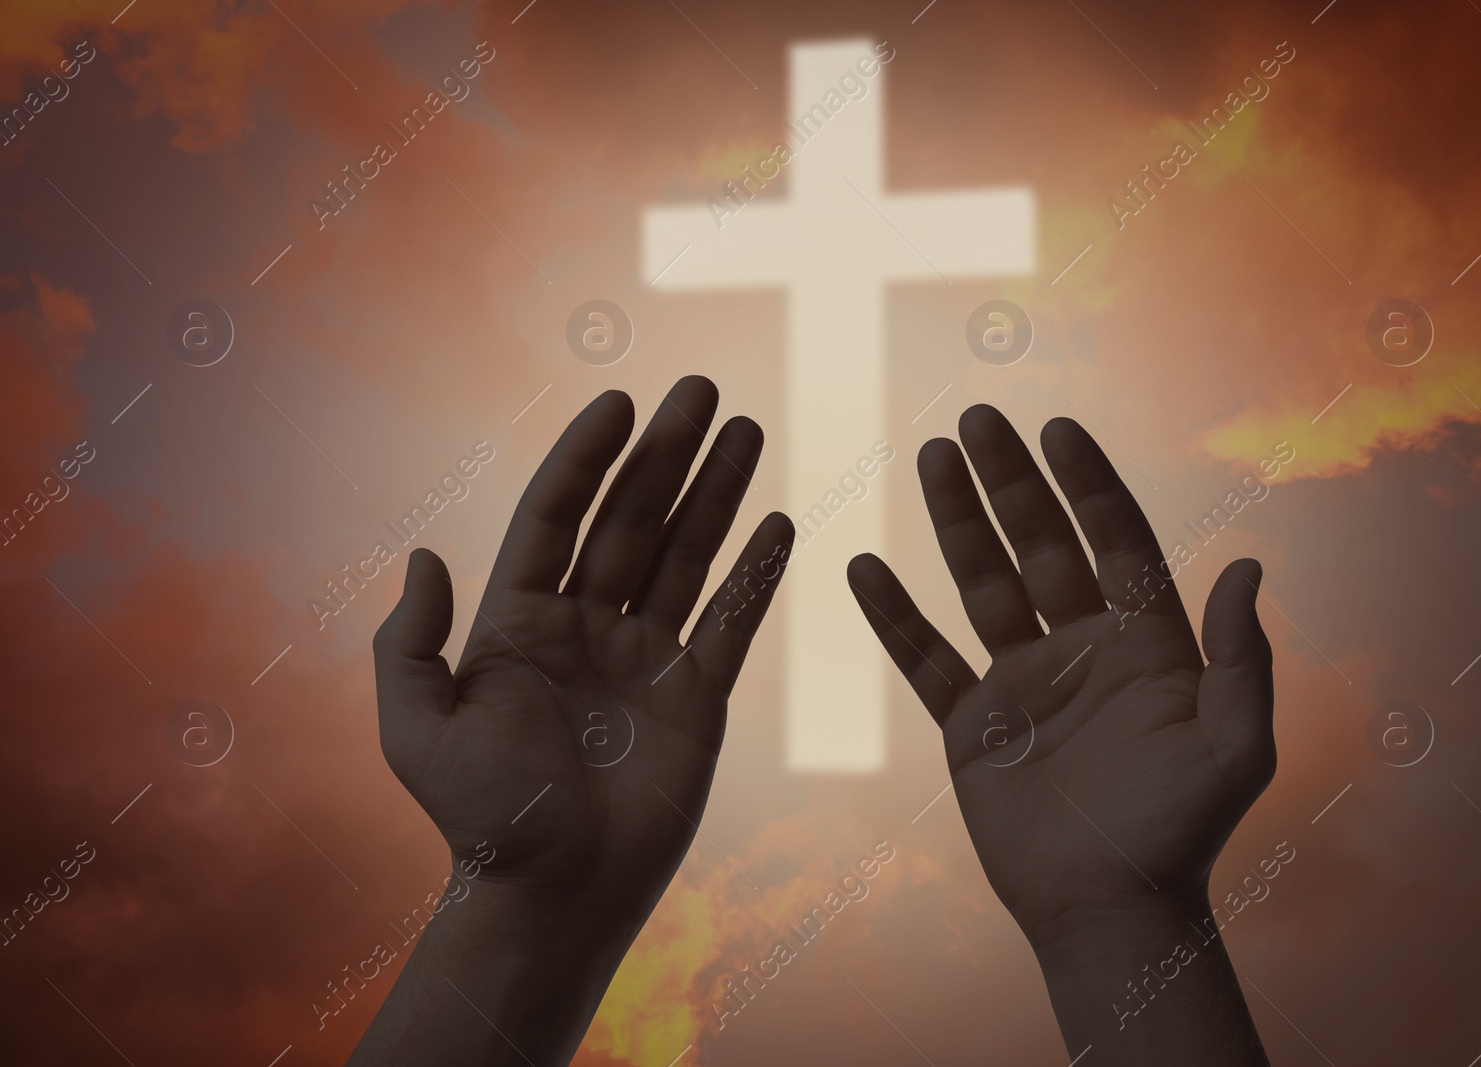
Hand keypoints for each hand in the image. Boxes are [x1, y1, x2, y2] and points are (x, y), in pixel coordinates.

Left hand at [371, 375, 790, 942]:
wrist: (553, 897)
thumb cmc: (482, 819)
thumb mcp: (419, 730)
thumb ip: (411, 643)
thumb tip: (426, 555)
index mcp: (520, 622)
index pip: (556, 517)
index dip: (584, 458)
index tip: (618, 402)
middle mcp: (586, 626)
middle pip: (632, 519)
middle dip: (667, 454)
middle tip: (703, 390)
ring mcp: (645, 657)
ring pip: (686, 554)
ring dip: (718, 492)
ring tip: (748, 430)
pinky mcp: (697, 696)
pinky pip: (732, 621)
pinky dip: (756, 574)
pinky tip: (778, 523)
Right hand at [847, 404, 1274, 948]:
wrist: (1107, 911)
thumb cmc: (1181, 834)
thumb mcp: (1233, 748)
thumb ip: (1241, 659)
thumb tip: (1247, 565)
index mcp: (1144, 644)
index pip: (1114, 541)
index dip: (1087, 485)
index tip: (1057, 428)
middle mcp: (1082, 650)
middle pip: (1039, 546)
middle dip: (1009, 482)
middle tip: (975, 421)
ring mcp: (1022, 683)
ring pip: (981, 583)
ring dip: (954, 521)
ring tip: (929, 456)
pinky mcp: (971, 725)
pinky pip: (925, 659)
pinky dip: (894, 617)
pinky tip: (863, 566)